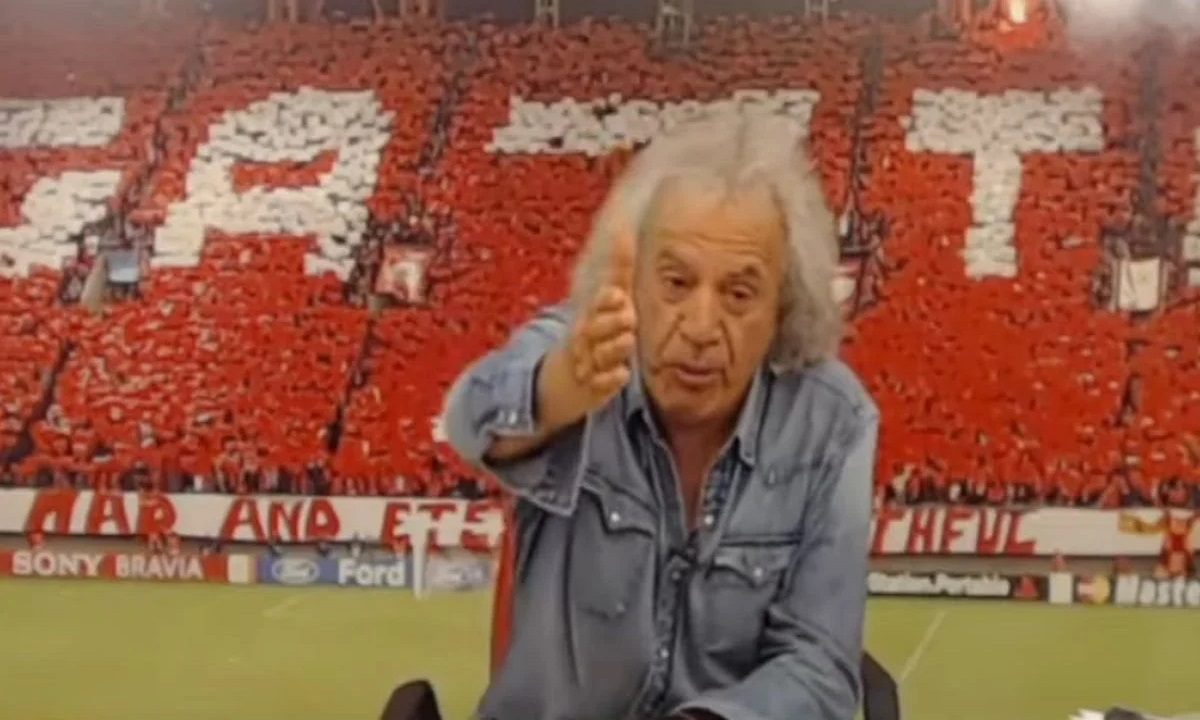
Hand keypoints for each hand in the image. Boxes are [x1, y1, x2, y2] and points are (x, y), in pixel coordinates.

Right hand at [540, 224, 637, 425]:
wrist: (564, 377)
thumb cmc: (593, 332)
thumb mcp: (604, 301)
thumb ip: (618, 270)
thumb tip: (625, 230)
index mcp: (589, 314)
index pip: (596, 304)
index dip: (605, 300)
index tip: (618, 295)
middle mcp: (585, 338)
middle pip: (595, 329)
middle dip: (611, 322)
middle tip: (628, 317)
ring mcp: (588, 363)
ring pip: (601, 355)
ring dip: (614, 348)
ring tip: (627, 340)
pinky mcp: (594, 387)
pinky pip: (602, 385)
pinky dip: (610, 380)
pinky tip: (621, 374)